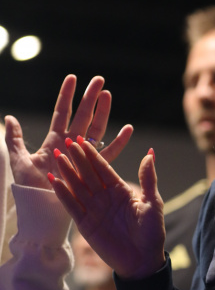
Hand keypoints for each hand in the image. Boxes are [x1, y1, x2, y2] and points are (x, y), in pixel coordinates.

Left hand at [4, 74, 132, 189]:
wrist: (40, 211)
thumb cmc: (29, 190)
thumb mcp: (19, 161)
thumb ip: (15, 139)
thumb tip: (10, 117)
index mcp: (54, 142)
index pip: (61, 113)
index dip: (66, 96)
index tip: (73, 78)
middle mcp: (70, 146)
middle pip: (82, 116)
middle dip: (90, 98)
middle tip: (99, 80)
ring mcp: (82, 157)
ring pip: (95, 130)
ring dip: (103, 113)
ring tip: (108, 95)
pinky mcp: (92, 170)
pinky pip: (108, 154)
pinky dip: (119, 142)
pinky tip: (128, 129)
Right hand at [49, 138, 165, 278]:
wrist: (143, 261)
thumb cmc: (152, 233)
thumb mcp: (152, 203)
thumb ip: (148, 179)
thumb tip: (150, 153)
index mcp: (121, 190)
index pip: (104, 169)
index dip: (93, 155)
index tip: (82, 140)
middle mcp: (105, 197)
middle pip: (88, 174)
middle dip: (78, 159)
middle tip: (66, 142)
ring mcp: (94, 210)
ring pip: (78, 187)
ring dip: (67, 172)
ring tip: (57, 157)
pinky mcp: (85, 224)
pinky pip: (72, 206)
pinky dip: (62, 194)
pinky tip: (54, 181)